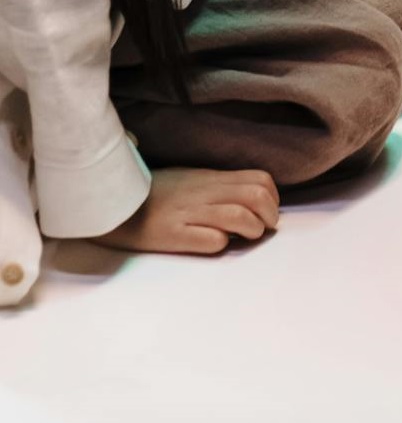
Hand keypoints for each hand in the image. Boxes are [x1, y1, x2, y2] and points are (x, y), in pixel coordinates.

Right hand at [97, 168, 279, 253]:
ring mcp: (187, 213)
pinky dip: (221, 243)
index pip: (260, 180)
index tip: (266, 212)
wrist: (108, 201)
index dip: (272, 198)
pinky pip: (210, 240)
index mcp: (210, 179)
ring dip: (252, 230)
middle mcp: (203, 193)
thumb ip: (221, 187)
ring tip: (244, 237)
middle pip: (256, 196)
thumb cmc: (154, 193)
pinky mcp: (170, 234)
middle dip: (269, 216)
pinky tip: (215, 243)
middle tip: (262, 228)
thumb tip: (253, 201)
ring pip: (239, 216)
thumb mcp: (191, 180)